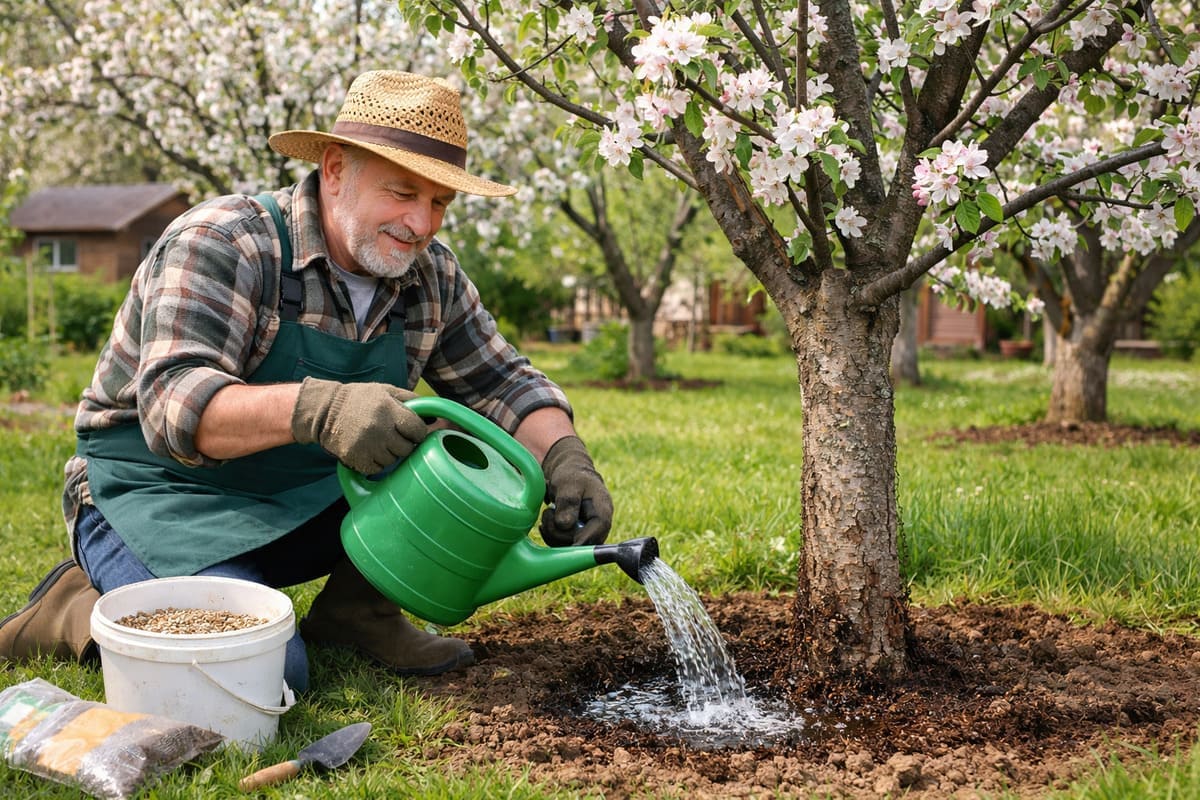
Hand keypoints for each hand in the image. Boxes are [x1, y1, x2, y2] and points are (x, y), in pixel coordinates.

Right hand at [291, 377, 426, 473]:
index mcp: (389, 409)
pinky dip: (375, 462)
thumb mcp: (385, 391)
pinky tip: (368, 450)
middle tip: (393, 436)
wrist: (324, 410)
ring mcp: (367, 445)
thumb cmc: (359, 399)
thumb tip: (434, 417)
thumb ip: (411, 400)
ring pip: (392, 460)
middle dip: (403, 444)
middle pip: (407, 448)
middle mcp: (379, 428)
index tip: (411, 431)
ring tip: (378, 441)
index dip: (417, 432)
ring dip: (389, 453)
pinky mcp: (356, 458)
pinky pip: (377, 468)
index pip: (417, 429)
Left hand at [538, 436, 612, 546]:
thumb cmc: (573, 478)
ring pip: (567, 549)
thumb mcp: (568, 484)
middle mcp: (598, 531)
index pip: (592, 539)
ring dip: (551, 533)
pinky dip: (550, 534)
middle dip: (556, 531)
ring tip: (548, 512)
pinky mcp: (577, 540)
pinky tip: (548, 521)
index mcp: (602, 516)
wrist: (574, 479)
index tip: (558, 530)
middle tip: (548, 511)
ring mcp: (588, 537)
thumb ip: (568, 502)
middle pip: (577, 546)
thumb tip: (564, 525)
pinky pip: (561, 546)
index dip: (575, 541)